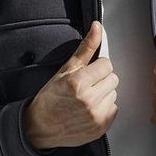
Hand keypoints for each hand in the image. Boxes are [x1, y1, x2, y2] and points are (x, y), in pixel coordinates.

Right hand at [23, 21, 117, 148]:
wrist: (40, 127)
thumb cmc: (50, 98)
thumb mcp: (65, 69)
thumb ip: (86, 48)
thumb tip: (97, 28)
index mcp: (79, 83)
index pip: (106, 64)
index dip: (96, 67)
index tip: (87, 72)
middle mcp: (89, 100)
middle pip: (113, 79)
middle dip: (101, 79)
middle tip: (86, 85)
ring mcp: (96, 116)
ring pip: (114, 93)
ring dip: (104, 93)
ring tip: (87, 98)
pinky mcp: (101, 127)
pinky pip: (114, 109)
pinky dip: (105, 108)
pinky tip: (90, 109)